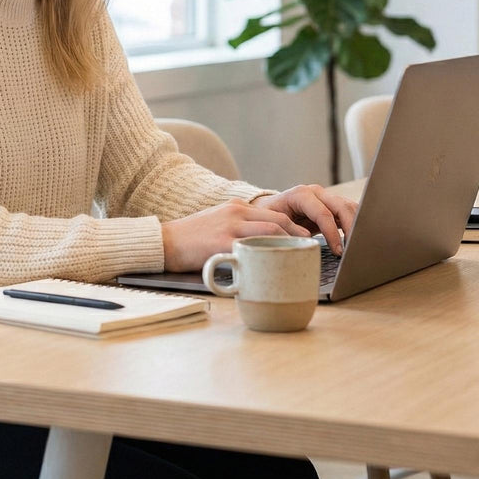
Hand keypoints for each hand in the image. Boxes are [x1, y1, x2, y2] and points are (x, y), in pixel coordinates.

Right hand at [161, 197, 322, 272]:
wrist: (164, 241)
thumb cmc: (192, 238)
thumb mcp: (218, 223)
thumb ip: (240, 229)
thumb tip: (264, 247)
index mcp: (237, 208)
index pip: (275, 216)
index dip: (295, 229)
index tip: (307, 243)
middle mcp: (236, 213)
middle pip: (279, 222)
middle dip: (299, 237)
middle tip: (313, 252)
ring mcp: (230, 227)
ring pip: (271, 232)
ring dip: (291, 246)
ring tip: (302, 260)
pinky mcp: (223, 243)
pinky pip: (253, 249)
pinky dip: (268, 258)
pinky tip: (277, 269)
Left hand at [252, 185, 357, 255]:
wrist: (268, 208)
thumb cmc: (269, 216)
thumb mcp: (274, 223)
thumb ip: (288, 231)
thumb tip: (305, 242)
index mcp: (301, 194)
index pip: (323, 214)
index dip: (332, 234)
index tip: (339, 252)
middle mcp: (316, 192)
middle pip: (342, 207)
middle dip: (351, 229)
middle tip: (354, 251)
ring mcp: (325, 197)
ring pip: (349, 207)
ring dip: (357, 226)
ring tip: (358, 247)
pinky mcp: (331, 205)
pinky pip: (349, 212)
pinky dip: (356, 224)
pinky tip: (357, 240)